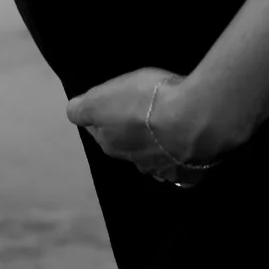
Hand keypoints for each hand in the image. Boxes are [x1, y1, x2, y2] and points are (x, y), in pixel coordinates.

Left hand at [64, 66, 243, 183]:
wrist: (194, 118)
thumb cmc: (147, 102)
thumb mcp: (101, 97)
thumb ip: (81, 108)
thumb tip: (74, 114)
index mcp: (111, 145)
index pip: (98, 130)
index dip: (105, 113)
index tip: (116, 100)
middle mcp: (135, 163)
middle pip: (128, 146)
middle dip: (132, 132)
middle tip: (144, 110)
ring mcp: (164, 170)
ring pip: (155, 160)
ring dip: (158, 148)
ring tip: (169, 128)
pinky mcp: (190, 170)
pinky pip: (183, 170)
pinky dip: (183, 162)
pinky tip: (188, 148)